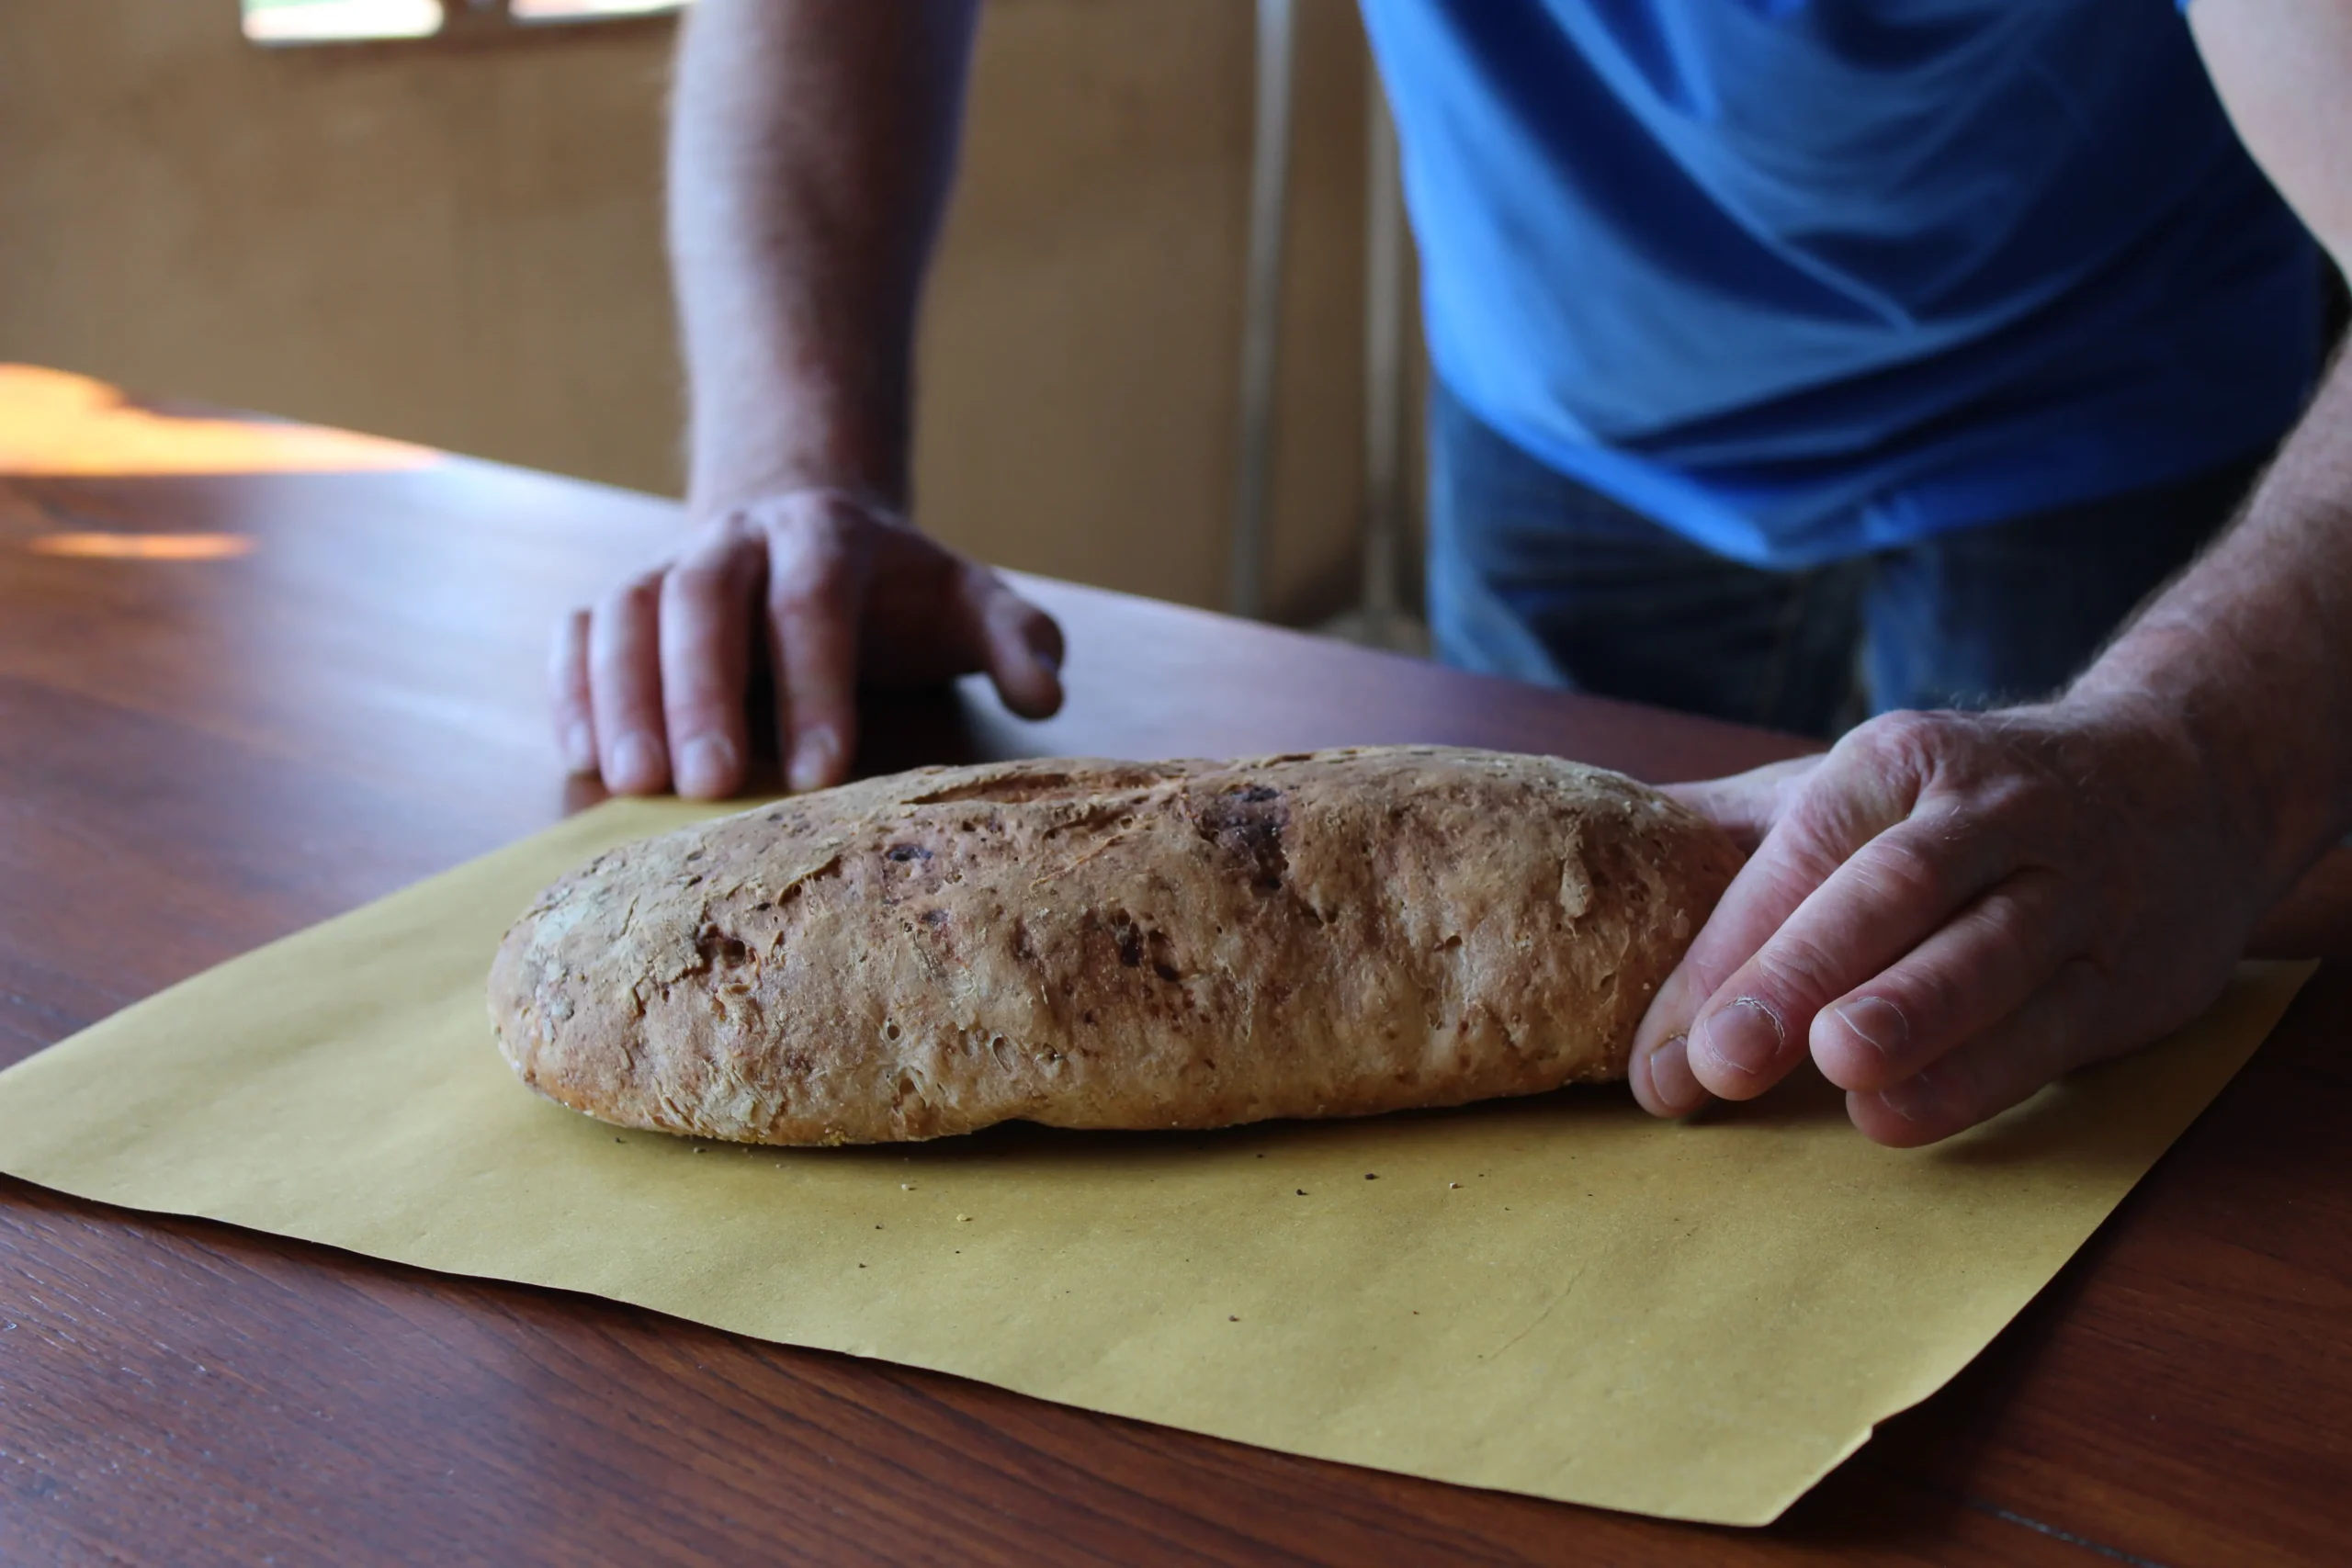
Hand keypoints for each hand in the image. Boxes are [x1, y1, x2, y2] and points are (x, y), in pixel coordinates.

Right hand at [551, 487, 1063, 798]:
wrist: (808, 527)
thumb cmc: (898, 594)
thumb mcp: (971, 603)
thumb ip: (1020, 639)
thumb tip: (1046, 693)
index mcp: (828, 536)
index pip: (814, 597)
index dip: (813, 680)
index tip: (818, 772)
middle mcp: (737, 539)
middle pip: (703, 596)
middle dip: (699, 689)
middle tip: (703, 786)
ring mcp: (669, 564)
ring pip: (626, 611)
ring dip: (622, 695)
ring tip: (632, 786)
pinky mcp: (621, 601)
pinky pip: (577, 631)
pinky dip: (571, 687)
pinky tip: (583, 758)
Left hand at [1627, 698, 2276, 1145]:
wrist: (2183, 779)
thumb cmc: (1966, 809)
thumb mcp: (1869, 789)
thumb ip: (1752, 854)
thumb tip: (1603, 907)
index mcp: (1896, 762)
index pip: (1797, 857)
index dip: (1722, 957)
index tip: (1655, 1054)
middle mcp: (1987, 813)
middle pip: (1888, 895)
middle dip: (1799, 977)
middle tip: (1721, 1059)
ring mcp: (2070, 888)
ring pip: (1983, 951)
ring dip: (1906, 1015)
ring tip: (1833, 1067)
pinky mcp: (2128, 971)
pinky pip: (2047, 1026)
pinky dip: (1970, 1076)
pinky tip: (1895, 1115)